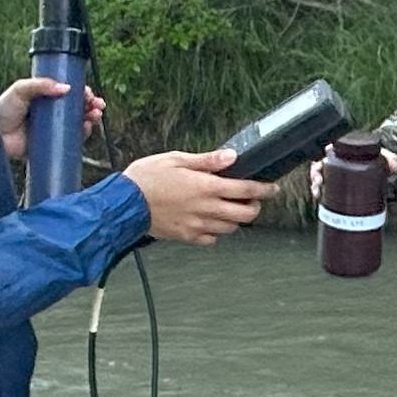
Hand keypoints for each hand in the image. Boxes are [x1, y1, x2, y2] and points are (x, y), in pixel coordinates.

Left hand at [0, 78, 103, 166]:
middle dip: (91, 105)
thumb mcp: (20, 89)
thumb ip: (41, 85)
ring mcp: (51, 129)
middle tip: (98, 105)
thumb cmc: (2, 109)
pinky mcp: (50, 144)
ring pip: (77, 123)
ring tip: (94, 116)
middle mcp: (50, 112)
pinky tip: (86, 129)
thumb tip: (67, 88)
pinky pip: (71, 140)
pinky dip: (82, 135)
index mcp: (44, 96)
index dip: (82, 92)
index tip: (89, 94)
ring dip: (90, 118)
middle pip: (77, 107)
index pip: (69, 92)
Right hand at [125, 147, 262, 245]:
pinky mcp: (186, 237)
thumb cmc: (147, 177)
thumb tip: (232, 156)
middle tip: (251, 200)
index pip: (246, 190)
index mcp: (205, 186)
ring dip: (235, 219)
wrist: (124, 203)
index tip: (273, 188)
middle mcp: (205, 208)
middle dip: (254, 207)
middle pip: (244, 214)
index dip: (264, 190)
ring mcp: (197, 225)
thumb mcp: (177, 159)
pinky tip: (210, 221)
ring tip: (229, 209)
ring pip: (230, 228)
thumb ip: (208, 161)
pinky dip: (216, 232)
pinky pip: (211, 239)